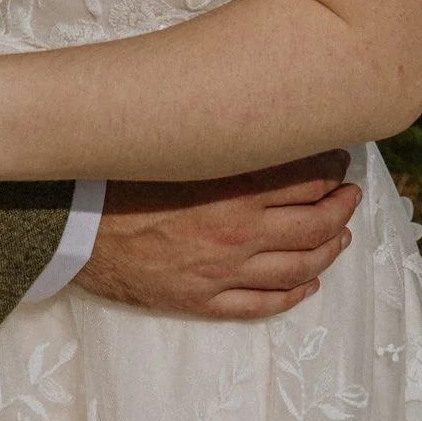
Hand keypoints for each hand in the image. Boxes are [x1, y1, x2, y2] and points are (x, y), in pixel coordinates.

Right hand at [73, 154, 359, 320]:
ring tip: (340, 236)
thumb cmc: (117, 179)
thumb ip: (217, 138)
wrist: (71, 229)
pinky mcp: (204, 300)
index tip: (338, 159)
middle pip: (314, 225)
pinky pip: (263, 304)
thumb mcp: (174, 148)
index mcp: (232, 191)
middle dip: (340, 208)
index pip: (304, 180)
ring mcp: (224, 273)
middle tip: (350, 195)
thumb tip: (249, 116)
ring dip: (327, 251)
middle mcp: (239, 234)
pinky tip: (307, 285)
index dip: (329, 169)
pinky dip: (293, 295)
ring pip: (298, 267)